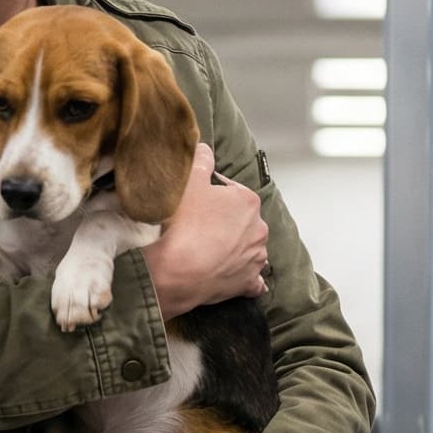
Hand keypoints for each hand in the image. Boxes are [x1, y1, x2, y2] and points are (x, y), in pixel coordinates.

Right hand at [144, 144, 267, 312]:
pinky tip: (233, 275)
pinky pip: (252, 280)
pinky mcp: (247, 283)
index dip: (209, 194)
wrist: (173, 271)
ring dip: (235, 248)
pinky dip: (245, 277)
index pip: (229, 190)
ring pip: (248, 248)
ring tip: (208, 250)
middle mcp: (259, 228)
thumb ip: (199, 159)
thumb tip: (204, 149)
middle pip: (240, 220)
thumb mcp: (186, 180)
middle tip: (196, 225)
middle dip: (224, 221)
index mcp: (248, 200)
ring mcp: (255, 258)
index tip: (193, 201)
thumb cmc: (180, 223)